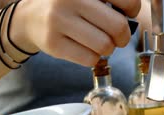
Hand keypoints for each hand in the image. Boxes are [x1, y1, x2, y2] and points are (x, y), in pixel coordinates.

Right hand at [11, 0, 140, 65]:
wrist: (30, 17)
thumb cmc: (68, 5)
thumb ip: (111, 1)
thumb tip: (133, 16)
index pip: (127, 0)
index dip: (132, 9)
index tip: (126, 12)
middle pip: (118, 27)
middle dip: (123, 37)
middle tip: (117, 37)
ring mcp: (59, 21)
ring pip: (105, 46)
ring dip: (108, 49)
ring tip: (100, 43)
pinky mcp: (53, 43)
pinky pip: (90, 59)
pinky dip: (94, 58)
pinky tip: (86, 50)